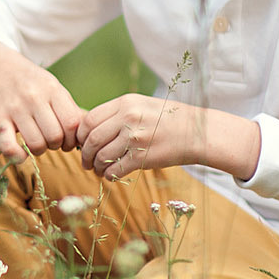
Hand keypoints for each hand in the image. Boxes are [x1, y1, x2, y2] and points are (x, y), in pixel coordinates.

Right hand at [0, 41, 84, 162]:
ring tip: (37, 143)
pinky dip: (18, 157)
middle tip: (51, 141)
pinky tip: (21, 154)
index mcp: (52, 90)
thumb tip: (87, 134)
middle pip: (55, 136)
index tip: (68, 140)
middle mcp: (34, 98)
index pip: (72, 123)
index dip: (73, 139)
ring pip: (36, 144)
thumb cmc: (30, 82)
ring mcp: (14, 108)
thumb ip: (69, 109)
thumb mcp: (53, 87)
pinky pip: (9, 147)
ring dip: (39, 150)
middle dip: (56, 145)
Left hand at [79, 95, 261, 180]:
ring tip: (98, 170)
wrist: (197, 132)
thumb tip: (89, 129)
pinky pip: (115, 170)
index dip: (80, 135)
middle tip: (86, 162)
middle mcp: (128, 118)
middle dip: (85, 154)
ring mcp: (136, 138)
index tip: (81, 143)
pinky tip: (110, 175)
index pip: (89, 119)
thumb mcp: (141, 105)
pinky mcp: (143, 157)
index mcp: (125, 103)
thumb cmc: (168, 119)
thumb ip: (117, 113)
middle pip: (92, 139)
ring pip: (101, 157)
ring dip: (96, 167)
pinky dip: (108, 176)